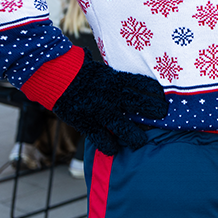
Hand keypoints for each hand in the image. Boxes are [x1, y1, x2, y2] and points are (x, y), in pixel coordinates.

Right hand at [52, 52, 167, 156]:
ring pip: (125, 127)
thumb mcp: (100, 69)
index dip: (156, 93)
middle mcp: (112, 95)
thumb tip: (126, 80)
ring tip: (140, 141)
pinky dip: (110, 146)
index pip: (143, 85)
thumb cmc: (78, 71)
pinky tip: (113, 148)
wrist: (54, 76)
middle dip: (154, 112)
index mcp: (116, 79)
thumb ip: (114, 78)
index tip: (162, 99)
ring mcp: (100, 110)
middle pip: (141, 105)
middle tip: (161, 117)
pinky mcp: (86, 123)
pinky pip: (103, 139)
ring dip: (135, 137)